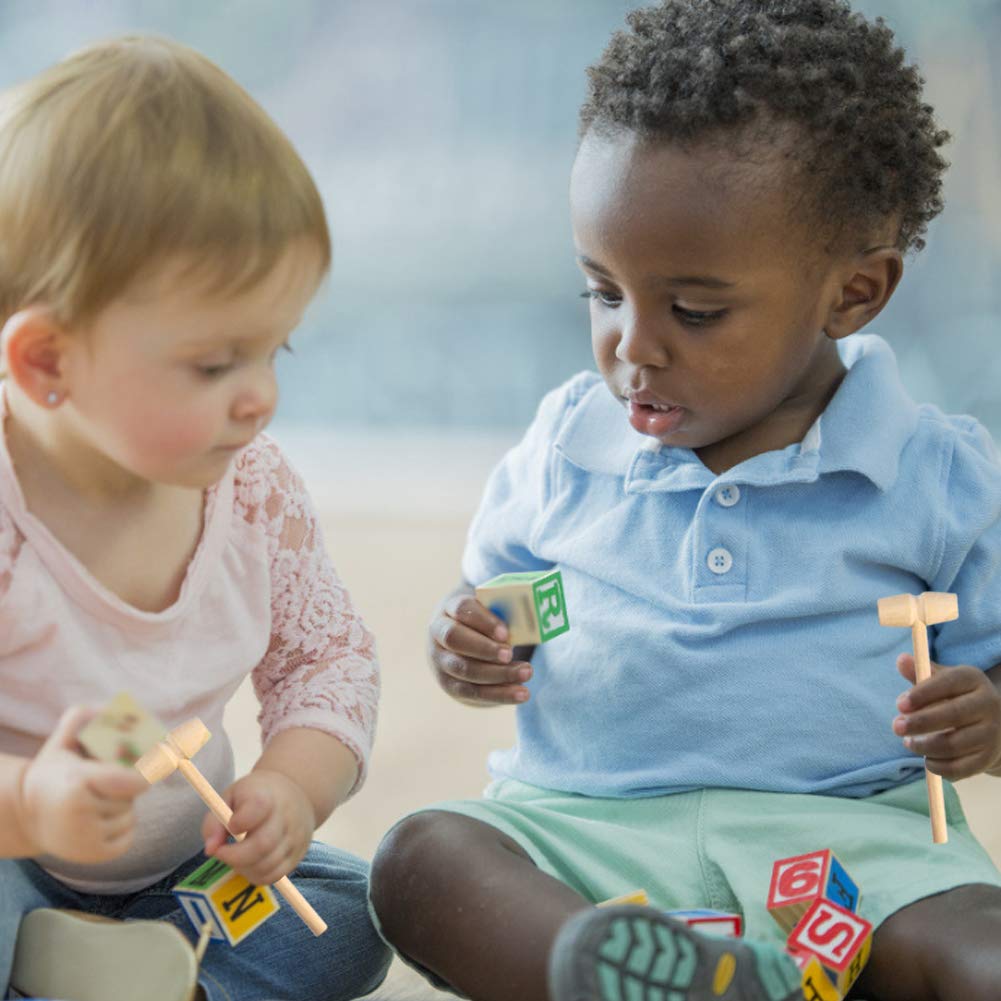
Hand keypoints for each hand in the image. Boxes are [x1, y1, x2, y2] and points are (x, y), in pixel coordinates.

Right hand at [18, 706, 148, 862]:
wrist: (28, 816)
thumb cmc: (53, 774)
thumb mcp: (63, 742)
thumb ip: (83, 717)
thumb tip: (112, 707)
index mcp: (77, 783)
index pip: (134, 780)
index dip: (150, 770)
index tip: (164, 760)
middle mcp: (82, 815)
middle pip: (132, 796)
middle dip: (126, 787)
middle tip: (103, 783)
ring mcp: (88, 840)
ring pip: (130, 815)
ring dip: (121, 807)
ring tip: (93, 803)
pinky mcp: (95, 857)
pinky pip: (128, 836)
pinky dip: (120, 828)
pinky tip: (96, 821)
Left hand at [202, 769, 313, 885]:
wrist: (295, 793)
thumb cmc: (255, 797)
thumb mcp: (231, 797)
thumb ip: (214, 821)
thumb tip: (210, 850)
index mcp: (267, 796)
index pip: (257, 808)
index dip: (238, 822)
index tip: (229, 827)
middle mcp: (286, 816)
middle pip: (262, 844)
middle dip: (235, 856)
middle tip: (222, 853)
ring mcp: (295, 837)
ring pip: (267, 865)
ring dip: (244, 868)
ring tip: (237, 856)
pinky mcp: (298, 854)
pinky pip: (275, 875)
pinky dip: (257, 875)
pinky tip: (250, 863)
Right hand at [428, 584, 533, 705]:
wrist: (459, 644)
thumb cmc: (483, 623)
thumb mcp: (488, 612)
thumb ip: (505, 612)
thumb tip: (537, 614)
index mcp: (449, 609)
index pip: (461, 609)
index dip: (483, 620)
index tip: (505, 632)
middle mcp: (438, 633)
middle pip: (455, 639)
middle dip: (484, 648)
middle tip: (510, 654)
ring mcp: (441, 661)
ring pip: (465, 669)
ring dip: (498, 674)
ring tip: (526, 672)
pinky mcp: (451, 685)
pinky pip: (474, 692)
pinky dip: (500, 694)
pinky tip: (521, 693)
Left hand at [892, 654, 1000, 779]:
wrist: (993, 725)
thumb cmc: (956, 698)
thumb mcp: (941, 680)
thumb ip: (920, 672)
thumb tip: (901, 659)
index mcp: (973, 679)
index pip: (948, 683)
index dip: (922, 693)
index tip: (899, 704)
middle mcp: (988, 704)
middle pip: (953, 714)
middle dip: (920, 723)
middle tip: (896, 727)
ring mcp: (991, 732)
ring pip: (954, 744)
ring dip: (925, 746)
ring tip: (909, 743)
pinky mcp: (988, 757)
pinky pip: (960, 767)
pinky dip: (938, 766)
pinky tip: (926, 760)